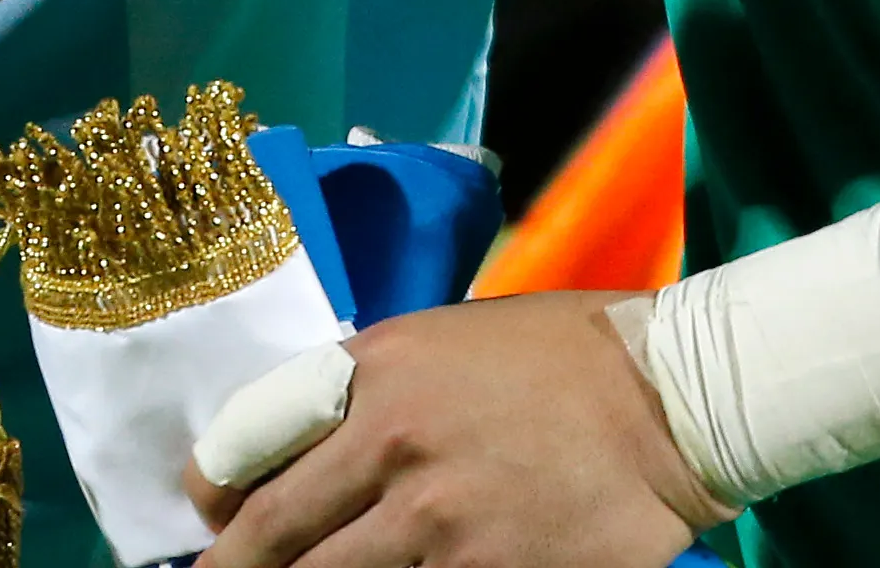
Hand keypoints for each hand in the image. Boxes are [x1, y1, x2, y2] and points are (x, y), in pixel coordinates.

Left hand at [184, 290, 723, 567]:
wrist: (671, 397)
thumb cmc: (558, 358)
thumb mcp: (441, 343)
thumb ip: (365, 394)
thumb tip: (297, 452)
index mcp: (374, 376)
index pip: (247, 443)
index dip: (212, 495)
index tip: (208, 518)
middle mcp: (393, 447)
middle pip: (274, 536)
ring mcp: (440, 524)